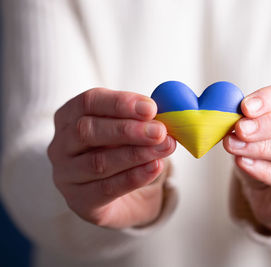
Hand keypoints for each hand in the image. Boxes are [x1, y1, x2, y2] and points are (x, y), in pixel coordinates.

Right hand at [48, 88, 175, 228]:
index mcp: (69, 117)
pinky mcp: (80, 201)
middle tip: (160, 131)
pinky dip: (134, 177)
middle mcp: (61, 145)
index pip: (88, 102)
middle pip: (88, 131)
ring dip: (136, 154)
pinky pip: (107, 188)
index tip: (150, 108)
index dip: (120, 103)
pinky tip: (155, 167)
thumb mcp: (128, 129)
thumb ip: (142, 119)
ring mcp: (66, 175)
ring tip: (165, 148)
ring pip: (98, 162)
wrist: (119, 195)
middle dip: (128, 130)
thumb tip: (168, 112)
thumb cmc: (120, 150)